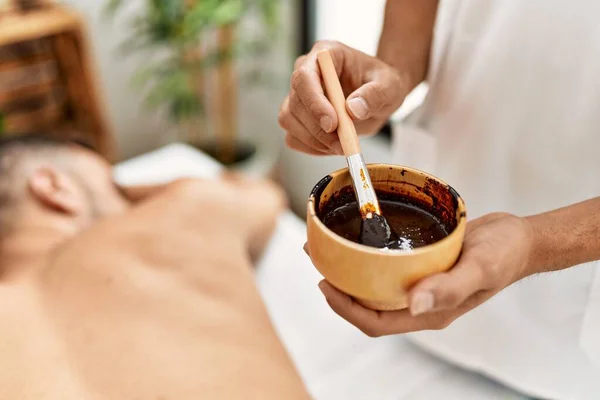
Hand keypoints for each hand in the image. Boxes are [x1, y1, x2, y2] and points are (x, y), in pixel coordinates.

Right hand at [279, 41, 409, 155]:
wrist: (380, 97)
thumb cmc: (384, 84)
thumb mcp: (390, 85)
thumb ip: (375, 94)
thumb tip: (353, 109)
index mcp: (326, 55)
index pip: (305, 77)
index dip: (314, 102)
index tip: (332, 124)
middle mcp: (306, 72)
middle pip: (295, 102)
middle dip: (316, 128)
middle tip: (342, 143)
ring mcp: (298, 96)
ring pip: (289, 120)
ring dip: (314, 140)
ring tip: (342, 145)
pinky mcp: (297, 118)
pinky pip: (293, 137)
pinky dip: (311, 147)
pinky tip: (332, 146)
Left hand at [308, 213, 535, 336]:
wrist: (519, 238)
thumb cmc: (504, 254)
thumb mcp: (480, 268)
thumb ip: (450, 288)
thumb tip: (414, 305)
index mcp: (429, 313)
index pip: (376, 322)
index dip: (345, 308)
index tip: (323, 284)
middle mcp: (420, 302)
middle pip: (368, 305)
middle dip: (338, 288)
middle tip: (316, 259)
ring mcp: (419, 285)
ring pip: (374, 286)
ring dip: (348, 271)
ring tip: (325, 248)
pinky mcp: (421, 266)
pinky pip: (386, 268)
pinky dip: (365, 257)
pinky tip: (355, 238)